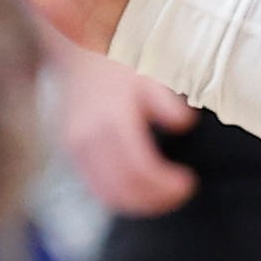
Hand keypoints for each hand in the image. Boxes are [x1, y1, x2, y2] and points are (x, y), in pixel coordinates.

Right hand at [49, 36, 195, 215]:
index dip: (166, 185)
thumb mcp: (147, 74)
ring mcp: (76, 150)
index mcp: (110, 119)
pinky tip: (143, 193)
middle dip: (157, 199)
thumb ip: (165, 101)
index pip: (140, 168)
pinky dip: (122, 199)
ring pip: (109, 196)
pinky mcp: (72, 156)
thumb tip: (184, 124)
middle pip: (125, 189)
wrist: (77, 56)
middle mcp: (88, 138)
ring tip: (165, 198)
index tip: (189, 183)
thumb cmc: (118, 66)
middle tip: (181, 194)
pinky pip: (97, 190)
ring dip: (141, 205)